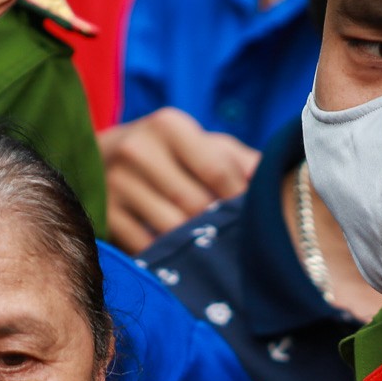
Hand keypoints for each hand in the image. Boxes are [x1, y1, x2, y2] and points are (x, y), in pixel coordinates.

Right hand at [100, 108, 258, 252]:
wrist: (101, 157)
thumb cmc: (169, 152)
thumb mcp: (202, 144)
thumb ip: (240, 160)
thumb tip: (281, 184)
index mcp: (168, 125)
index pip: (216, 170)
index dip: (239, 199)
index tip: (250, 214)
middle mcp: (137, 149)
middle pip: (194, 203)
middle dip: (217, 223)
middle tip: (233, 237)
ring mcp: (115, 183)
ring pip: (171, 228)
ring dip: (195, 243)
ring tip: (210, 247)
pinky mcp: (103, 213)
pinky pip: (145, 246)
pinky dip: (167, 255)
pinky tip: (179, 254)